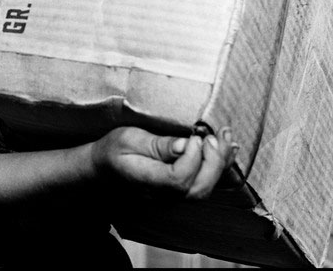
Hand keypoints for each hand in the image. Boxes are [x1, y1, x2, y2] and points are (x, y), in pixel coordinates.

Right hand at [91, 125, 237, 200]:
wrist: (104, 168)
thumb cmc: (113, 150)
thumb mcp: (128, 139)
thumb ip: (156, 144)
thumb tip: (186, 144)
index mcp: (147, 181)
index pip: (178, 180)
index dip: (192, 159)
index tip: (194, 136)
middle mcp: (163, 195)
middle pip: (198, 189)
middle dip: (214, 162)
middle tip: (215, 137)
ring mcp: (173, 195)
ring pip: (205, 188)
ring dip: (221, 161)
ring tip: (226, 136)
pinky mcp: (180, 188)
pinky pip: (204, 181)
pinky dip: (219, 164)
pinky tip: (228, 147)